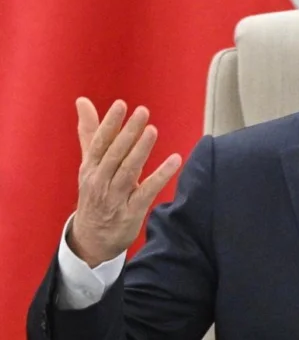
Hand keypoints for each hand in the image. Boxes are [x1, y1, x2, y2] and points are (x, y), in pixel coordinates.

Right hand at [68, 98, 181, 266]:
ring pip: (128, 171)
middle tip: (142, 112)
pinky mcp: (131, 211)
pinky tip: (175, 160)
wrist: (92, 238)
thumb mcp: (90, 164)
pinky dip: (161, 175)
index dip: (109, 123)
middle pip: (114, 154)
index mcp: (90, 167)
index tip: (121, 105)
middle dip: (128, 132)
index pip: (99, 142)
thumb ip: (90, 132)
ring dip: (141, 150)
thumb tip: (82, 101)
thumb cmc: (95, 193)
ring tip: (152, 130)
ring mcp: (115, 197)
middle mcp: (100, 181)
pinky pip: (147, 191)